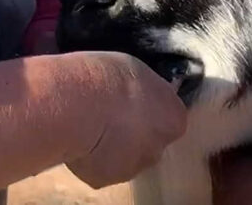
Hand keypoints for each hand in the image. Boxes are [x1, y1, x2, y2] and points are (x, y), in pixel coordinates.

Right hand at [64, 51, 187, 188]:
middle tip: (110, 116)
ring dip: (113, 149)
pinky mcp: (103, 180)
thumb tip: (140, 95)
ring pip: (125, 159)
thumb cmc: (108, 77)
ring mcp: (132, 168)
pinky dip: (90, 159)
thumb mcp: (136, 71)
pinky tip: (78, 142)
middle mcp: (159, 149)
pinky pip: (98, 168)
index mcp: (173, 119)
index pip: (169, 119)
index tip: (130, 103)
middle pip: (150, 143)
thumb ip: (145, 91)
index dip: (149, 111)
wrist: (78, 105)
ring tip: (89, 128)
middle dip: (133, 134)